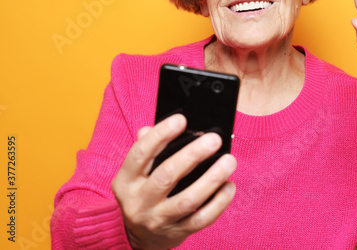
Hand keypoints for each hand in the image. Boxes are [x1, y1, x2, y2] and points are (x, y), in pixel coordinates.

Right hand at [112, 114, 236, 249]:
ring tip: (229, 161)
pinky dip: (218, 203)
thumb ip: (148, 146)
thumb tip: (168, 122)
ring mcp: (159, 219)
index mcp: (126, 180)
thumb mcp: (135, 173)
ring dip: (211, 179)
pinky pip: (201, 219)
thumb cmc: (142, 192)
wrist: (137, 238)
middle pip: (166, 176)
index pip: (140, 154)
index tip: (181, 119)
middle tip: (214, 140)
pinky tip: (228, 186)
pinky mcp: (177, 233)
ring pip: (187, 200)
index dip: (160, 135)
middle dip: (192, 155)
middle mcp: (140, 201)